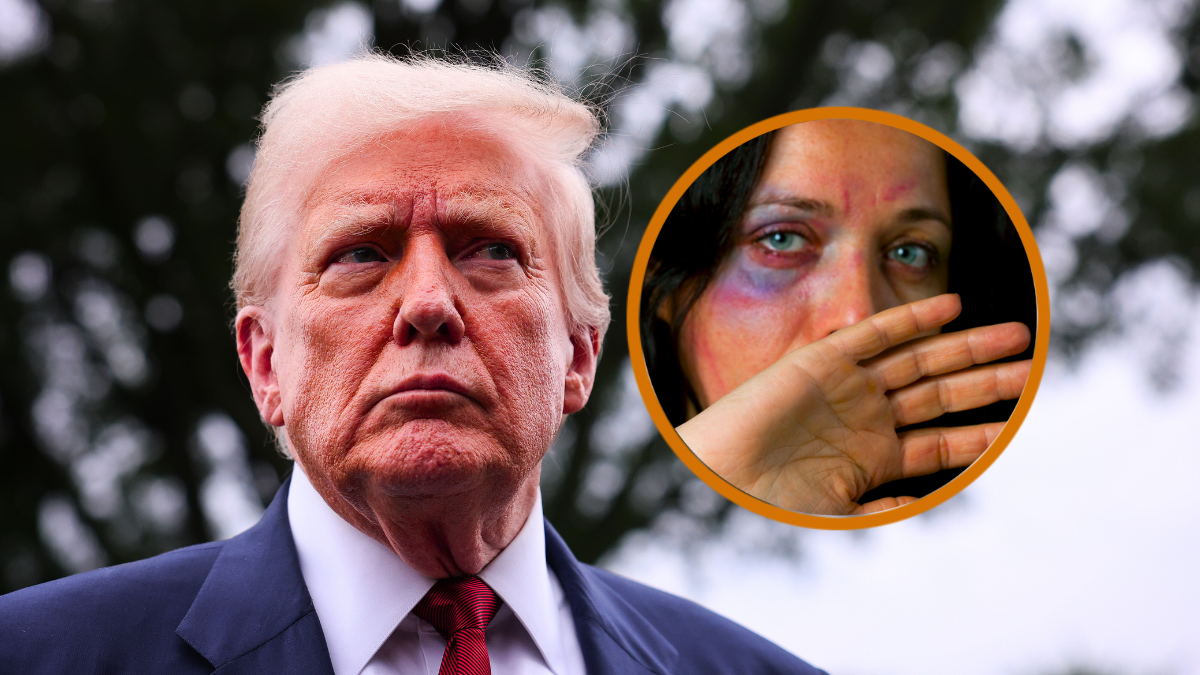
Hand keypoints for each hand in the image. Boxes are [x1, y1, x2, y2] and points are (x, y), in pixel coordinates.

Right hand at [675, 294, 1030, 514]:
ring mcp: (849, 386)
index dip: (980, 431)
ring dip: (966, 347)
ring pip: (921, 361)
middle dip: (987, 380)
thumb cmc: (770, 499)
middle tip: (1031, 366)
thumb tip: (928, 500)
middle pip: (941, 393)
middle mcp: (868, 416)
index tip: (1017, 421)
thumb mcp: (839, 514)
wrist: (722, 471)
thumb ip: (884, 506)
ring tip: (1014, 336)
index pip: (941, 440)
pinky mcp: (825, 360)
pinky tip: (951, 307)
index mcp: (874, 455)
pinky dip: (912, 318)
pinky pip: (876, 333)